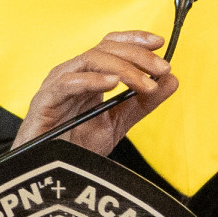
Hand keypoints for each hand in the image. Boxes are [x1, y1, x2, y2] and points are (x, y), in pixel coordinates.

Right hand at [13, 30, 177, 155]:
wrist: (50, 177)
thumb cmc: (75, 146)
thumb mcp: (118, 122)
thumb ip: (143, 102)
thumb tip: (172, 80)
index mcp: (88, 74)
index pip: (111, 45)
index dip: (135, 39)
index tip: (160, 42)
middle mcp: (73, 73)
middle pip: (105, 48)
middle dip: (138, 55)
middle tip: (162, 69)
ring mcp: (57, 84)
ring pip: (91, 60)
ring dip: (123, 68)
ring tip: (145, 83)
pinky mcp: (45, 101)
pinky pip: (68, 83)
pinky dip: (92, 80)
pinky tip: (112, 85)